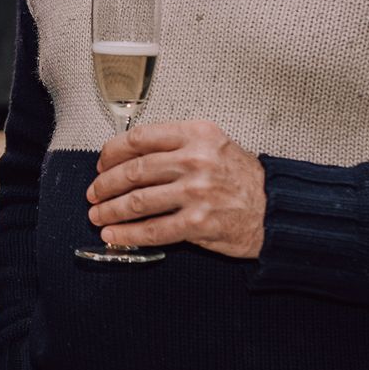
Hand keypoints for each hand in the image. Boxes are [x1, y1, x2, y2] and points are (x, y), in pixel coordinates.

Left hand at [87, 120, 266, 257]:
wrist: (275, 209)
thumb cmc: (242, 178)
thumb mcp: (213, 145)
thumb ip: (176, 146)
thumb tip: (130, 158)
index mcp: (196, 135)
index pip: (141, 138)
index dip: (113, 152)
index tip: (101, 162)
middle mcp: (195, 160)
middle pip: (134, 170)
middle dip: (105, 184)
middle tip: (93, 192)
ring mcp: (197, 192)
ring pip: (139, 201)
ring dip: (111, 210)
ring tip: (97, 214)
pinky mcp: (198, 222)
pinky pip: (154, 230)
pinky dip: (128, 234)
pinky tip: (115, 234)